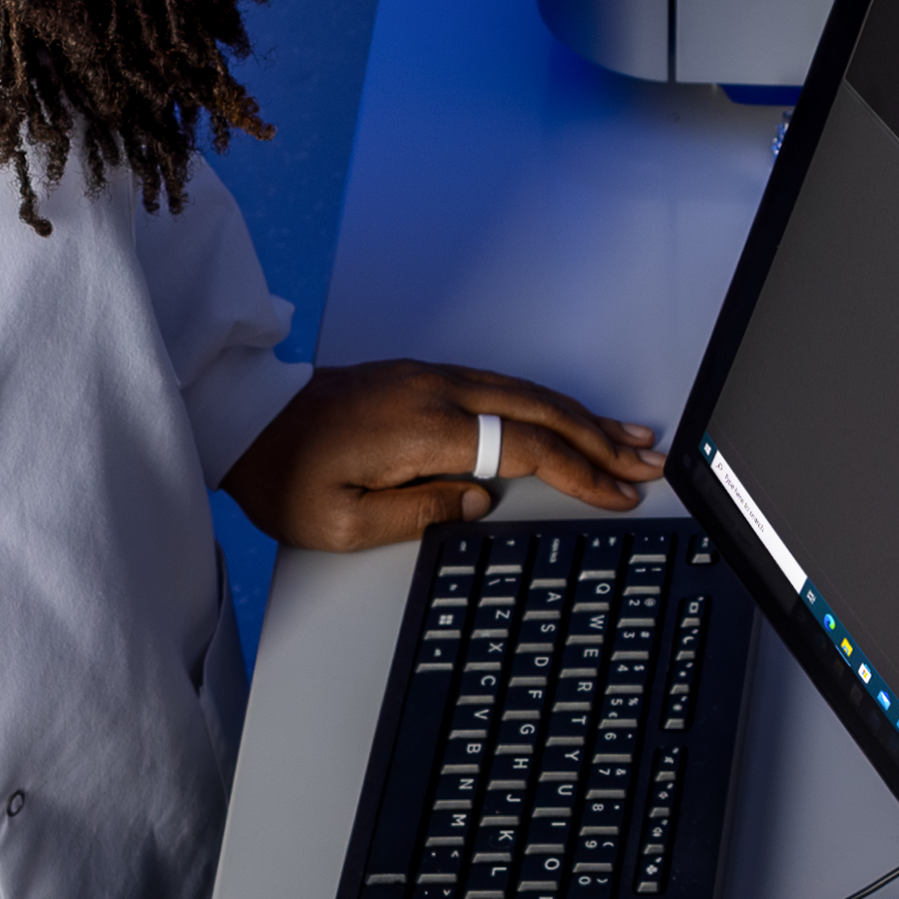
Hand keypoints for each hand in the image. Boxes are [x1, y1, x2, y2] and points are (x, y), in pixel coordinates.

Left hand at [224, 358, 661, 548]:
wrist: (247, 420)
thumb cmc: (286, 475)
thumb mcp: (342, 522)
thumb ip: (419, 512)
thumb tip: (481, 502)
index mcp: (424, 429)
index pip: (526, 449)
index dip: (580, 473)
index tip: (618, 493)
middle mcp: (436, 391)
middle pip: (542, 411)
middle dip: (603, 440)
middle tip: (651, 464)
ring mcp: (432, 377)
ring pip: (528, 392)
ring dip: (584, 417)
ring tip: (629, 439)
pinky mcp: (423, 377)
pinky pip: (504, 386)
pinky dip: (548, 404)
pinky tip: (567, 416)